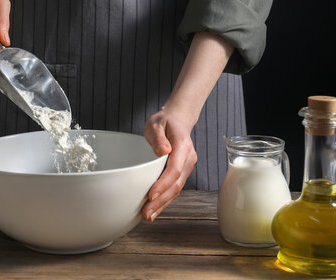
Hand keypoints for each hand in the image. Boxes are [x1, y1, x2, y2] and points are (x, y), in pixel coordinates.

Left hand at [142, 105, 196, 221]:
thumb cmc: (163, 122)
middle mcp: (188, 158)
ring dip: (163, 204)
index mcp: (182, 145)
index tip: (150, 195)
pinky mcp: (182, 172)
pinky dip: (165, 200)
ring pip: (176, 189)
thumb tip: (163, 151)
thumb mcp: (156, 123)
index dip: (163, 184)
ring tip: (148, 216)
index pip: (174, 169)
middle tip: (146, 212)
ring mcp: (187, 166)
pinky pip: (174, 188)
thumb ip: (158, 137)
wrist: (176, 120)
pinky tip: (155, 210)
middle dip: (161, 200)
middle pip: (176, 184)